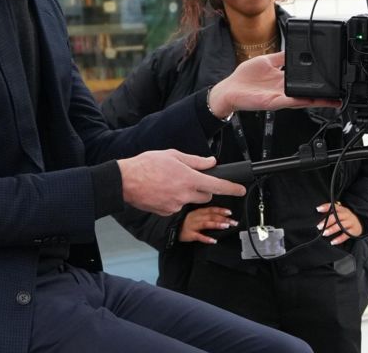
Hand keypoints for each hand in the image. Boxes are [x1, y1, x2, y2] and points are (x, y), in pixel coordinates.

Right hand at [118, 150, 246, 215]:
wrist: (126, 181)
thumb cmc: (147, 165)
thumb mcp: (173, 155)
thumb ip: (195, 160)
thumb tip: (211, 162)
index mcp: (189, 179)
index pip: (217, 185)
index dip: (232, 188)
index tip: (240, 189)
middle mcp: (185, 194)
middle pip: (205, 196)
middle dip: (203, 188)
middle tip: (189, 178)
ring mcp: (176, 206)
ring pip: (190, 201)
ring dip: (186, 194)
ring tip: (169, 182)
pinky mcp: (168, 213)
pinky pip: (177, 206)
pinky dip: (174, 199)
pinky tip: (162, 191)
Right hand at [179, 206, 237, 243]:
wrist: (172, 229)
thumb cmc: (185, 223)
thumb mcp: (195, 216)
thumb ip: (206, 215)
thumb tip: (220, 217)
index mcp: (198, 212)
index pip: (211, 210)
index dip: (221, 210)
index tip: (230, 212)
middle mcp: (196, 217)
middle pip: (211, 216)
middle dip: (223, 219)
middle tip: (233, 222)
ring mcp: (192, 225)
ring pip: (206, 224)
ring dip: (216, 224)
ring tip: (225, 226)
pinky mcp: (189, 234)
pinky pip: (198, 236)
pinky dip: (206, 238)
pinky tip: (213, 241)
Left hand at [207, 52, 341, 118]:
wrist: (229, 90)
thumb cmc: (245, 77)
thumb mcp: (267, 61)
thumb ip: (281, 57)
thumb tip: (295, 47)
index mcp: (283, 79)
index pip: (305, 79)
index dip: (318, 79)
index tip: (332, 76)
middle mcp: (284, 89)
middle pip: (309, 92)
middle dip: (326, 93)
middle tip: (340, 91)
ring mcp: (280, 96)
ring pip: (303, 99)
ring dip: (318, 100)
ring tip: (333, 98)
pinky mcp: (272, 102)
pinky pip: (289, 101)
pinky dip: (300, 100)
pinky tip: (311, 99)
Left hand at [316, 202, 362, 245]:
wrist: (361, 224)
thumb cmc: (346, 218)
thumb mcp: (341, 212)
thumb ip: (333, 211)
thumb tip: (319, 211)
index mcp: (342, 209)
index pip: (333, 206)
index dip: (325, 207)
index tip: (318, 209)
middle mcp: (346, 215)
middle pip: (336, 217)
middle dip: (327, 222)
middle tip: (319, 226)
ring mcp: (350, 223)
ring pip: (340, 226)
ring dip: (331, 230)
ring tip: (324, 233)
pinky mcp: (353, 231)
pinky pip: (345, 235)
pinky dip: (339, 239)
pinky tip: (332, 242)